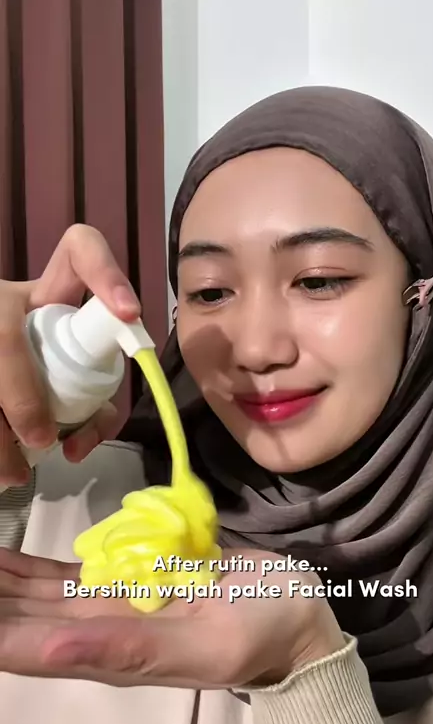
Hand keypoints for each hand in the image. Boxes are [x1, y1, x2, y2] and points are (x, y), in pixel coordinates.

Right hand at [0, 225, 140, 485]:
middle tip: (41, 439)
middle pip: (3, 329)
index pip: (79, 249)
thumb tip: (75, 443)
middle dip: (23, 393)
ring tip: (11, 474)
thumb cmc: (31, 371)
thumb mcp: (62, 376)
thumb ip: (90, 398)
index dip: (106, 273)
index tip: (129, 312)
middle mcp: (6, 299)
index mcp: (44, 296)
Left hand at [0, 548, 344, 688]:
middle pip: (24, 619)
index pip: (30, 647)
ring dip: (0, 582)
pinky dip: (32, 566)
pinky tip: (5, 555)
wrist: (298, 617)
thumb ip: (129, 648)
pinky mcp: (131, 581)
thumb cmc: (263, 630)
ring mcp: (114, 607)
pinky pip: (69, 574)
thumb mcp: (206, 642)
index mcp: (115, 654)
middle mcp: (102, 635)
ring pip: (38, 595)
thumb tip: (51, 652)